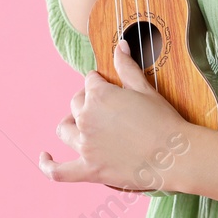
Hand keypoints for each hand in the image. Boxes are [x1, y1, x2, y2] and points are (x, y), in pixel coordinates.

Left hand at [39, 40, 196, 192]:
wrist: (174, 156)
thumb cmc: (164, 121)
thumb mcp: (145, 89)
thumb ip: (127, 67)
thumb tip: (120, 46)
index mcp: (98, 95)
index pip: (90, 81)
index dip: (102, 83)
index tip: (114, 89)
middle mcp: (86, 118)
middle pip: (76, 103)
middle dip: (88, 101)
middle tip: (109, 109)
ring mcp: (85, 146)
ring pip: (65, 129)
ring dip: (70, 123)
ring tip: (81, 124)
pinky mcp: (90, 170)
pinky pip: (59, 171)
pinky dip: (47, 165)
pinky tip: (43, 157)